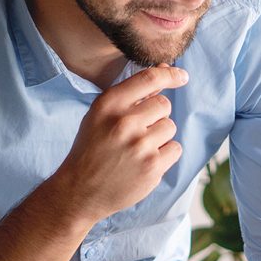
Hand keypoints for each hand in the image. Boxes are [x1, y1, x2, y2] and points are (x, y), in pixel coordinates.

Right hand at [55, 64, 187, 221]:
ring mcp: (140, 146)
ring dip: (160, 136)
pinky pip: (175, 149)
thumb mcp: (100, 115)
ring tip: (138, 149)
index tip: (181, 76)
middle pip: (164, 105)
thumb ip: (130, 95)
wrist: (79, 191)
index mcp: (108, 104)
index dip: (169, 74)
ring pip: (170, 127)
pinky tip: (145, 161)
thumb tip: (165, 70)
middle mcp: (124, 122)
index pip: (148, 79)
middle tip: (138, 132)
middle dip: (156, 116)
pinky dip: (165, 155)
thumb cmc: (92, 149)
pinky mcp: (152, 167)